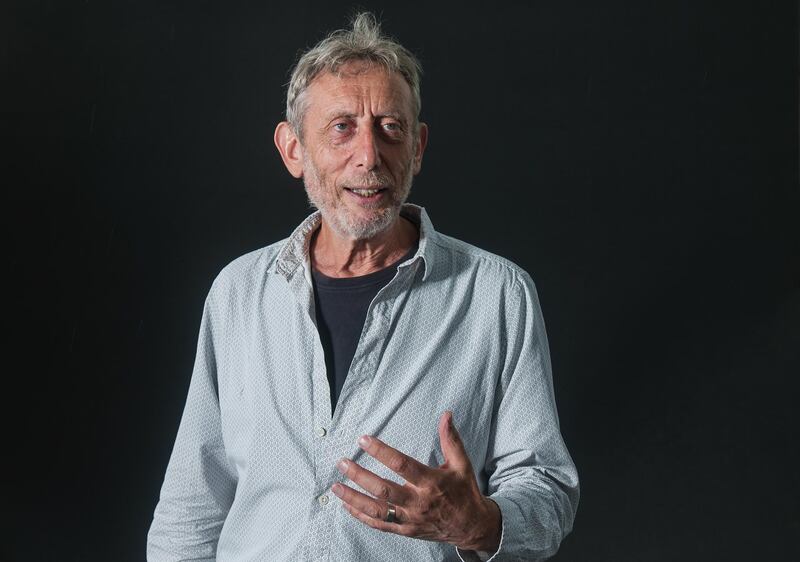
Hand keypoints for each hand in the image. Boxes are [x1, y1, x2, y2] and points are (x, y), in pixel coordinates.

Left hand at [331, 411, 501, 552]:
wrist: (472, 527)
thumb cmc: (465, 492)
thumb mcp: (462, 464)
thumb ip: (451, 439)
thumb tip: (446, 414)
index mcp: (431, 483)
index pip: (401, 465)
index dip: (381, 451)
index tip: (364, 439)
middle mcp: (418, 502)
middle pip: (383, 490)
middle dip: (360, 476)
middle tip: (343, 463)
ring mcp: (410, 519)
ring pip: (377, 510)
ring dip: (354, 498)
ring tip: (336, 486)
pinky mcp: (406, 530)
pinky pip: (379, 525)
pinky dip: (361, 516)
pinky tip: (347, 506)